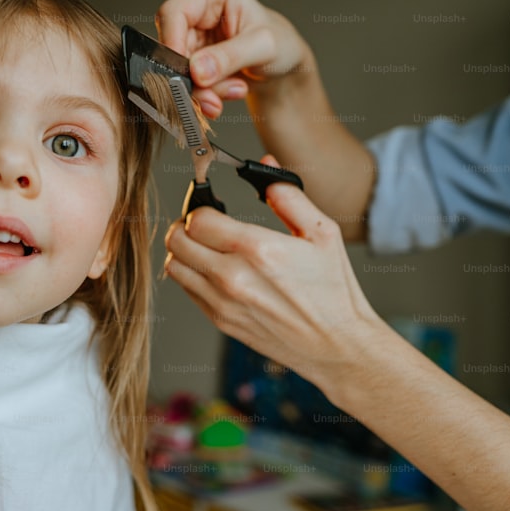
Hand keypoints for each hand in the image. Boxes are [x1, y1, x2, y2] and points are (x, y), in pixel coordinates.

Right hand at [156, 0, 312, 118]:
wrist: (284, 65)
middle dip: (194, 78)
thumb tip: (198, 70)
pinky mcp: (191, 60)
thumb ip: (230, 57)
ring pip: (177, 70)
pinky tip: (227, 91)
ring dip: (202, 91)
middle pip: (172, 47)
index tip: (187, 73)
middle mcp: (197, 11)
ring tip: (233, 90)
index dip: (172, 43)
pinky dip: (205, 95)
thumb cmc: (281, 43)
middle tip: (215, 96)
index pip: (174, 12)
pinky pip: (185, 83)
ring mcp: (191, 37)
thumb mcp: (263, 47)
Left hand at [163, 156, 388, 389]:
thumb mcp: (322, 233)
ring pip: (174, 266)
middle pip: (176, 240)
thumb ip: (289, 196)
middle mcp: (233, 277)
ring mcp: (222, 302)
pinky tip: (214, 270)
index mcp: (258, 249)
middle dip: (185, 225)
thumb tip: (264, 166)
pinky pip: (186, 290)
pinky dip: (191, 275)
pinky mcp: (220, 320)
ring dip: (183, 251)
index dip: (201, 207)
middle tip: (203, 224)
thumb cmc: (334, 290)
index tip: (212, 207)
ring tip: (205, 246)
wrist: (336, 344)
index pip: (197, 219)